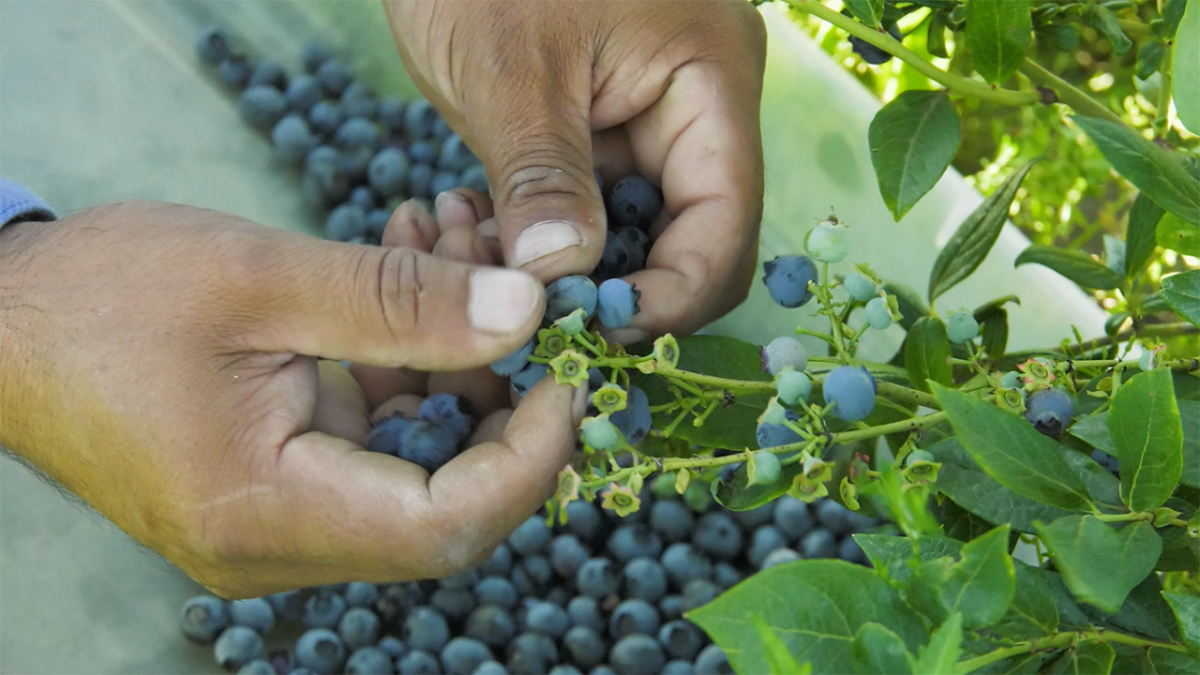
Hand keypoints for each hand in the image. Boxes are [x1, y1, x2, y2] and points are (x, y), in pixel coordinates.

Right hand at [0, 201, 584, 597]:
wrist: (0, 323)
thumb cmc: (102, 299)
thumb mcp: (261, 279)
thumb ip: (400, 303)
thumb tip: (525, 313)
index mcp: (264, 513)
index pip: (446, 526)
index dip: (528, 457)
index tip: (565, 373)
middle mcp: (276, 543)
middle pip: (444, 501)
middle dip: (497, 390)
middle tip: (515, 284)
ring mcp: (278, 519)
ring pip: (415, 460)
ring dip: (453, 356)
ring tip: (454, 237)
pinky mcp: (278, 482)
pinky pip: (375, 437)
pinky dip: (405, 361)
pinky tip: (410, 267)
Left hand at [385, 0, 766, 340]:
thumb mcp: (507, 73)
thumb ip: (543, 181)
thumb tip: (557, 286)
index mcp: (711, 79)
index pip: (725, 226)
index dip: (669, 300)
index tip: (591, 339)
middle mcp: (699, 104)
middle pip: (690, 239)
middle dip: (615, 291)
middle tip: (536, 324)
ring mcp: (650, 115)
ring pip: (634, 231)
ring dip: (573, 272)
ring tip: (495, 279)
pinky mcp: (601, 124)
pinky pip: (592, 205)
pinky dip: (547, 238)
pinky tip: (489, 245)